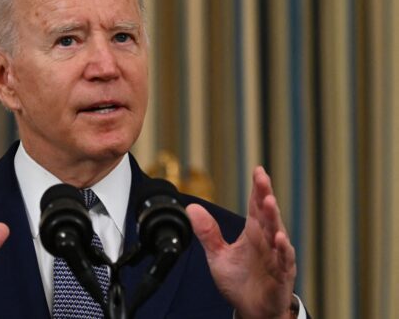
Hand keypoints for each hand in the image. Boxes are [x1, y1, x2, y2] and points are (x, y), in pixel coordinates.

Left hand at [186, 167, 296, 318]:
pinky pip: (284, 260)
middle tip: (262, 178)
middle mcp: (267, 241)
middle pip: (267, 215)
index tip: (258, 170)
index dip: (257, 189)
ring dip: (274, 218)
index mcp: (253, 233)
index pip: (256, 207)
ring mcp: (276, 257)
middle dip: (265, 195)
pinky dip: (283, 250)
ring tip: (269, 202)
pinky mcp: (282, 275)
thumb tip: (192, 208)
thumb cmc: (240, 282)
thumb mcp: (218, 256)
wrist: (252, 310)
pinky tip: (280, 239)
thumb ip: (207, 233)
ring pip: (278, 233)